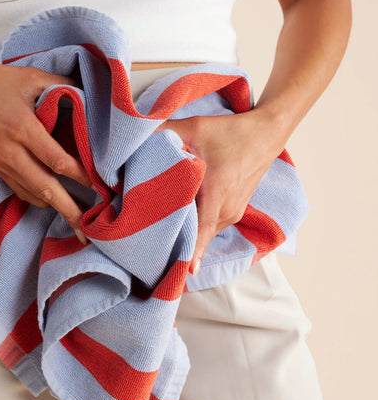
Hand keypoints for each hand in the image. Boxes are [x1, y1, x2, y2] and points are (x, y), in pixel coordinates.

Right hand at [0, 57, 92, 233]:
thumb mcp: (28, 77)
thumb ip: (60, 85)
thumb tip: (86, 92)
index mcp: (22, 128)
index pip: (57, 160)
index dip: (80, 175)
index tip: (99, 185)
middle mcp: (12, 152)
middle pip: (46, 189)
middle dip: (69, 210)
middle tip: (87, 229)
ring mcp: (1, 163)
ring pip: (33, 194)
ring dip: (55, 208)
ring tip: (75, 221)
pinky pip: (20, 190)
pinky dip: (38, 199)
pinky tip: (52, 203)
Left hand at [158, 109, 285, 272]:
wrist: (266, 134)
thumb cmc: (231, 132)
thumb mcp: (193, 127)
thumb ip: (162, 132)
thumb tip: (133, 139)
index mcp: (218, 192)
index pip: (203, 228)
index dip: (192, 250)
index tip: (184, 271)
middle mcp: (227, 209)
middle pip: (198, 235)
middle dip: (176, 243)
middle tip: (149, 252)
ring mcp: (233, 213)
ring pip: (204, 232)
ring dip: (186, 234)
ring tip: (158, 236)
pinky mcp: (234, 211)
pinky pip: (211, 226)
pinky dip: (196, 227)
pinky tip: (179, 223)